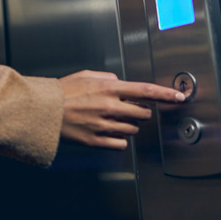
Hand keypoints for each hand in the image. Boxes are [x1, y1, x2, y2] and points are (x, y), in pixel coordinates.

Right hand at [59, 70, 184, 149]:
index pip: (146, 91)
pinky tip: (107, 131)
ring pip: (132, 129)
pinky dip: (118, 138)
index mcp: (108, 89)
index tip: (178, 97)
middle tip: (127, 108)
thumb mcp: (85, 75)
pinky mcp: (96, 141)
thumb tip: (120, 82)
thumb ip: (107, 78)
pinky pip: (120, 143)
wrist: (42, 111)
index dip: (166, 94)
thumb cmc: (61, 92)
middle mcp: (109, 107)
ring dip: (128, 125)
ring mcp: (103, 125)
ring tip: (110, 118)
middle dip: (140, 111)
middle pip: (142, 113)